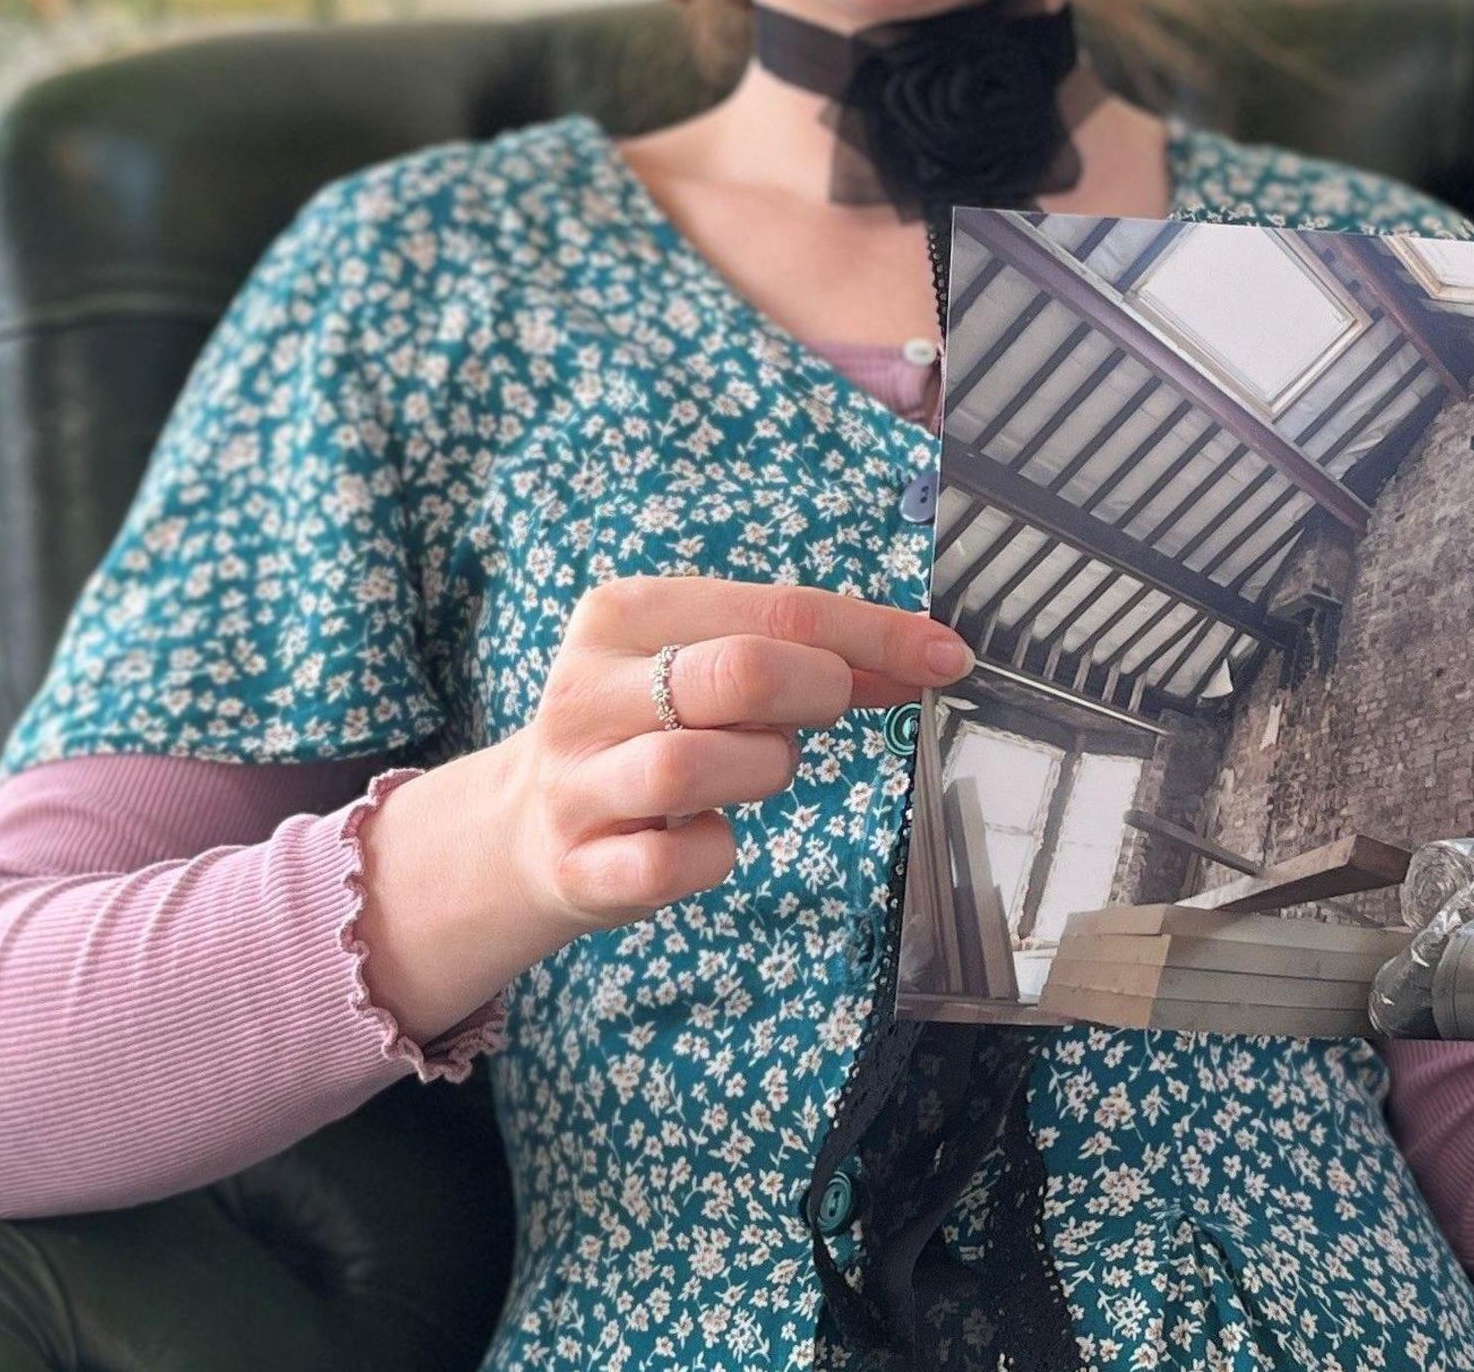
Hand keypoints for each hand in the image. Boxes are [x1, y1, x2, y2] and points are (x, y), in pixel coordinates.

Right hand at [494, 576, 968, 929]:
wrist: (524, 829)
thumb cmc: (647, 733)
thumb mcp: (706, 669)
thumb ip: (804, 656)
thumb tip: (926, 655)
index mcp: (623, 614)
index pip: (778, 608)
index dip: (877, 634)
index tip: (948, 657)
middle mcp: (587, 688)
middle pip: (742, 672)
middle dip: (819, 692)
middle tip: (830, 709)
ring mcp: (576, 780)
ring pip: (696, 765)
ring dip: (763, 771)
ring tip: (755, 770)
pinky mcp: (578, 865)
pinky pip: (676, 863)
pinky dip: (715, 855)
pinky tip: (707, 837)